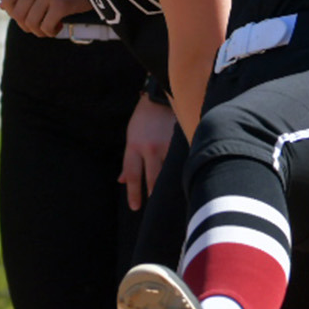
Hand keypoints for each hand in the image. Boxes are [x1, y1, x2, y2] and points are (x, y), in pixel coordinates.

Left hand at [0, 0, 92, 37]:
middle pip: (17, 15)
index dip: (13, 13)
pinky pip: (46, 28)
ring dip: (40, 31)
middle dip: (27, 25)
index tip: (28, 15)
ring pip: (31, 24)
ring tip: (50, 27)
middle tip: (40, 25)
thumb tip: (1, 5)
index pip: (5, 0)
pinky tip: (60, 26)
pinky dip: (51, 32)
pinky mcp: (61, 4)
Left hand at [118, 94, 177, 210]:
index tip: (135, 207)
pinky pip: (180, 162)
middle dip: (153, 196)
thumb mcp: (130, 138)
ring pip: (168, 172)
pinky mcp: (180, 141)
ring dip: (169, 187)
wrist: (158, 98)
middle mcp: (149, 148)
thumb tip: (122, 181)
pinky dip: (181, 173)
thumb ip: (128, 161)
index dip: (133, 194)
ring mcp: (166, 145)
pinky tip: (187, 182)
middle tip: (156, 210)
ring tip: (172, 201)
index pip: (133, 176)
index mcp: (134, 147)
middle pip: (152, 179)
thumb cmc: (142, 120)